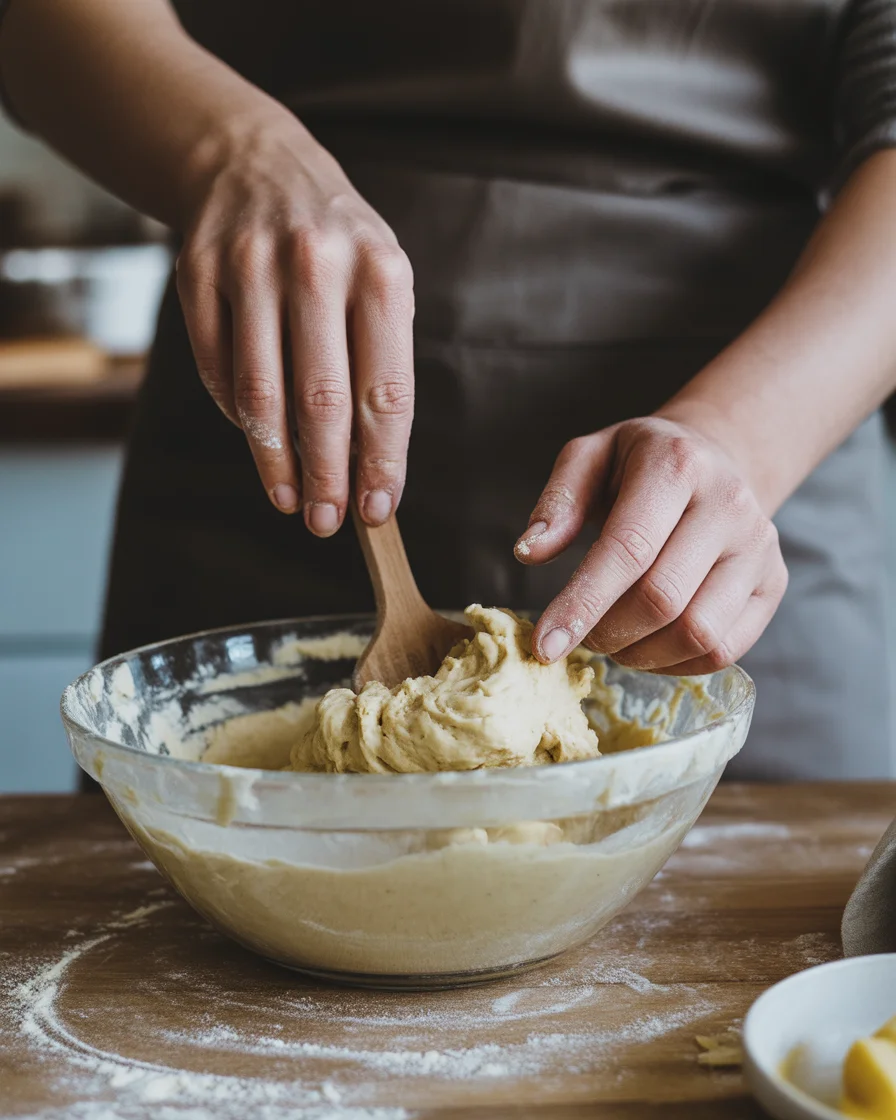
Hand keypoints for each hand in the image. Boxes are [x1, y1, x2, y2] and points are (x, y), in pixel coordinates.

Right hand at [175, 114, 413, 533]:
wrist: (254, 164)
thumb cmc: (336, 243)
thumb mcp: (380, 281)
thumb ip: (379, 363)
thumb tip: (367, 462)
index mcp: (380, 272)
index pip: (385, 390)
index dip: (383, 460)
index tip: (380, 508)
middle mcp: (316, 265)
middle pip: (322, 401)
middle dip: (327, 475)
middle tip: (328, 521)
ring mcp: (249, 267)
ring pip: (261, 393)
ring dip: (276, 462)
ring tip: (290, 501)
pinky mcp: (197, 275)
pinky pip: (218, 370)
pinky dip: (238, 418)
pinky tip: (258, 442)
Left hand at [516, 416, 787, 673]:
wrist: (715, 458)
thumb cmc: (639, 464)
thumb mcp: (590, 458)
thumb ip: (558, 502)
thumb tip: (529, 552)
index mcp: (677, 464)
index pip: (628, 549)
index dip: (582, 604)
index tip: (545, 646)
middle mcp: (729, 504)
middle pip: (662, 598)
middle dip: (608, 631)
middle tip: (583, 634)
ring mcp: (760, 547)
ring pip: (698, 633)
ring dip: (642, 654)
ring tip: (615, 639)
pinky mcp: (773, 584)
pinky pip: (724, 650)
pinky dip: (676, 664)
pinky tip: (649, 645)